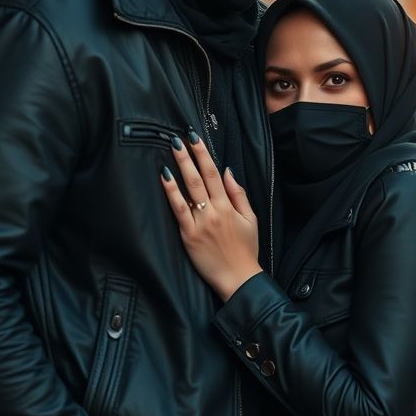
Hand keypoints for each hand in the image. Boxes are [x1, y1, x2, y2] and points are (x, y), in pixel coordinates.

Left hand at [159, 132, 262, 301]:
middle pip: (200, 177)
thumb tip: (228, 171)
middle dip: (189, 155)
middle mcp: (215, 211)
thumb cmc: (245, 250)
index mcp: (229, 206)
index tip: (195, 138)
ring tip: (171, 150)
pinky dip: (171, 192)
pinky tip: (165, 178)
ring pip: (189, 189)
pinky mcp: (189, 235)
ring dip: (180, 167)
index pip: (215, 173)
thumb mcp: (250, 219)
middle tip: (179, 138)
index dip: (204, 154)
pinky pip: (178, 209)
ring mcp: (200, 223)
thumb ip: (238, 194)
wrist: (238, 278)